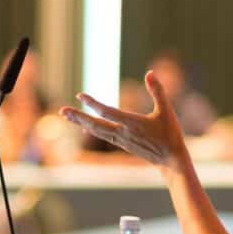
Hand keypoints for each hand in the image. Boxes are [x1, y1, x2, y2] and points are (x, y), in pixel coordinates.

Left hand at [59, 71, 188, 169]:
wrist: (171, 160)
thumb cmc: (170, 134)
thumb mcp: (166, 110)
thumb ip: (157, 91)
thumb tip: (150, 73)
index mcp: (133, 124)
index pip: (108, 112)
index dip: (93, 104)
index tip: (80, 96)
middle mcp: (123, 133)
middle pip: (95, 125)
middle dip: (78, 117)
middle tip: (62, 111)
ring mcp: (121, 141)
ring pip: (96, 131)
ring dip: (80, 122)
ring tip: (66, 115)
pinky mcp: (122, 144)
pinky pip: (102, 135)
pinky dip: (91, 129)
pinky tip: (83, 126)